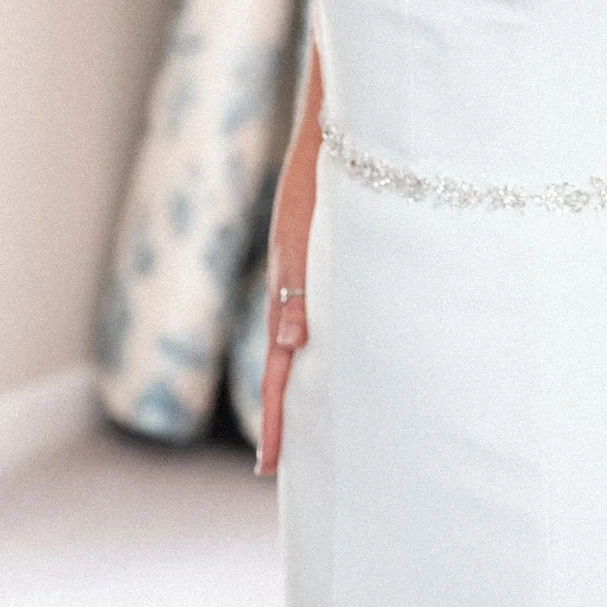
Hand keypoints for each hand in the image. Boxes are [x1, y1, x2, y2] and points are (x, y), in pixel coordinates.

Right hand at [255, 109, 319, 478]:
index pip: (277, 377)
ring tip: (313, 431)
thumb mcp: (301, 234)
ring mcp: (308, 288)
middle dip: (287, 419)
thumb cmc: (319, 181)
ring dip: (305, 390)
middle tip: (281, 468)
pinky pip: (321, 323)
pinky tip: (338, 364)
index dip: (276, 422)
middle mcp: (295, 301)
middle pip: (286, 373)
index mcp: (286, 301)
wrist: (334, 138)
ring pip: (304, 351)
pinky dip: (321, 354)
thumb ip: (297, 288)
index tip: (268, 469)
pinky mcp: (325, 272)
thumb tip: (290, 345)